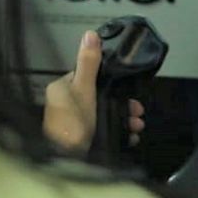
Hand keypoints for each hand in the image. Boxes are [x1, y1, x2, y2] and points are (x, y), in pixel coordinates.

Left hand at [42, 30, 145, 153]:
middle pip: (99, 96)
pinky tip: (130, 135)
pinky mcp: (83, 139)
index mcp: (61, 90)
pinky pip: (104, 130)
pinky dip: (119, 132)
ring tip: (136, 124)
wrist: (69, 161)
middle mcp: (65, 105)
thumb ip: (88, 63)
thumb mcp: (84, 89)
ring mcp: (74, 123)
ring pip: (104, 114)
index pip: (87, 76)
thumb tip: (90, 36)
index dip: (108, 80)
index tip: (125, 86)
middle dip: (122, 103)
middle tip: (136, 109)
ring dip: (124, 118)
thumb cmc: (72, 126)